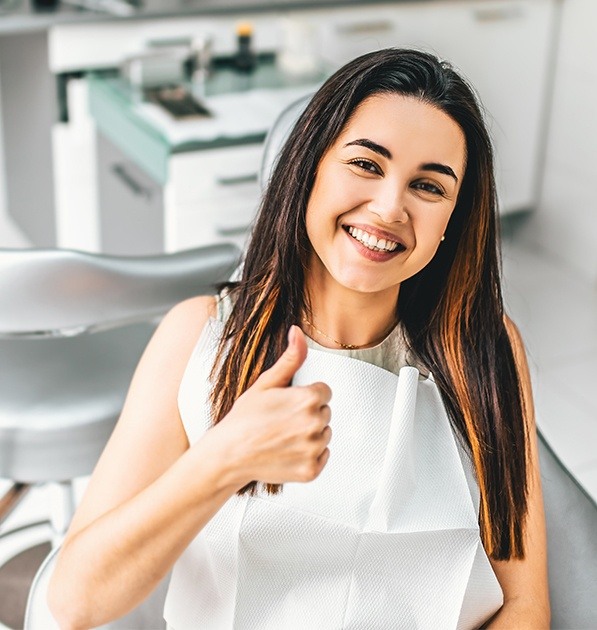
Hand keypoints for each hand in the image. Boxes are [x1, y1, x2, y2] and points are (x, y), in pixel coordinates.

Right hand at [214, 325, 331, 485]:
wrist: (228, 454)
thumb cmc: (244, 419)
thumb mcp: (266, 383)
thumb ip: (290, 358)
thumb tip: (298, 332)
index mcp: (308, 399)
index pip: (324, 391)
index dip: (304, 396)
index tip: (287, 404)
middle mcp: (315, 424)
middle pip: (325, 412)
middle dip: (307, 414)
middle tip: (281, 420)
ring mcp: (313, 449)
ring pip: (324, 435)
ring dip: (309, 435)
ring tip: (282, 436)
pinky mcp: (311, 470)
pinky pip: (322, 457)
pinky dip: (309, 456)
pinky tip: (287, 451)